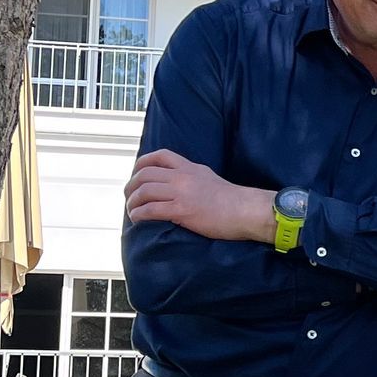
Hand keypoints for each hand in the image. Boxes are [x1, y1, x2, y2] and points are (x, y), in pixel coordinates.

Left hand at [125, 150, 275, 242]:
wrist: (246, 210)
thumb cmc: (233, 200)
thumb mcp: (209, 178)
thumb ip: (192, 177)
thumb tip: (178, 184)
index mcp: (190, 167)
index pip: (159, 156)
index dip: (141, 164)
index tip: (136, 175)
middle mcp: (182, 176)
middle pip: (145, 174)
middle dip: (131, 186)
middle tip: (130, 198)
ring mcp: (181, 193)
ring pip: (144, 191)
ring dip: (132, 202)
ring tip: (132, 211)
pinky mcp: (181, 210)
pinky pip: (151, 209)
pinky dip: (139, 214)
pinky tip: (138, 220)